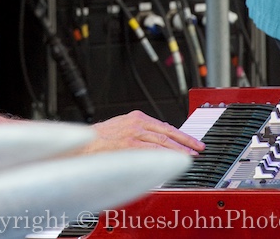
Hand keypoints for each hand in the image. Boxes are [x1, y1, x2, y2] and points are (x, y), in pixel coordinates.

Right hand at [86, 110, 204, 154]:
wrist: (82, 144)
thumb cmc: (98, 141)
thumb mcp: (120, 130)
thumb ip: (137, 135)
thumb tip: (155, 146)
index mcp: (135, 118)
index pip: (164, 126)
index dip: (180, 135)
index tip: (191, 142)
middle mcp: (136, 123)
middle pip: (167, 132)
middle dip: (185, 141)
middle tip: (198, 148)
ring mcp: (133, 134)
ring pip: (163, 141)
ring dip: (179, 150)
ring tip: (191, 157)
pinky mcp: (130, 144)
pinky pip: (153, 150)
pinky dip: (166, 155)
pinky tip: (174, 160)